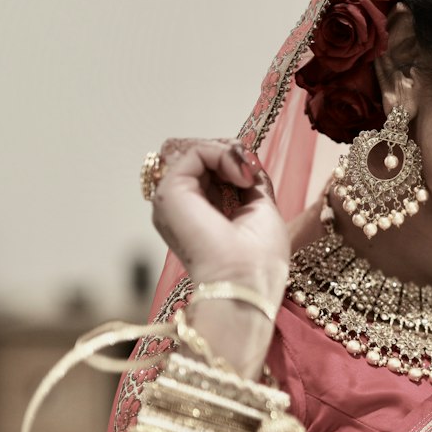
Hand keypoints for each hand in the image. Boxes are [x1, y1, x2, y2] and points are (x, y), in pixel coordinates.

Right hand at [150, 139, 289, 302]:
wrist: (246, 280)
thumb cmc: (258, 260)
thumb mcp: (261, 210)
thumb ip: (250, 182)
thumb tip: (246, 158)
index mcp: (201, 213)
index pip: (209, 168)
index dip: (233, 160)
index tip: (255, 175)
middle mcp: (182, 206)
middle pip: (198, 156)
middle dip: (229, 153)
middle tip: (251, 171)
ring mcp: (173, 199)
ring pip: (193, 150)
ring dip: (227, 153)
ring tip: (246, 175)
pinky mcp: (170, 192)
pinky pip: (193, 152)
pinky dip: (221, 154)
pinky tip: (240, 177)